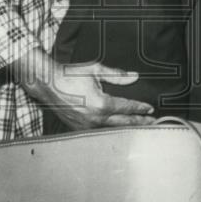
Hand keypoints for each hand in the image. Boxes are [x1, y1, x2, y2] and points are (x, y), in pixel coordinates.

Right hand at [13, 49, 154, 131]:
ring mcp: (87, 126)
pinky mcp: (79, 128)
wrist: (48, 83)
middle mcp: (96, 118)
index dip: (140, 108)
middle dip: (139, 122)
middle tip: (152, 122)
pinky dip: (110, 130)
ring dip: (127, 128)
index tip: (149, 109)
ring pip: (113, 130)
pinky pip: (99, 131)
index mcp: (102, 104)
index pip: (127, 107)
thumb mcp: (95, 70)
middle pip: (124, 122)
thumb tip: (133, 77)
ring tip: (139, 127)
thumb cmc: (69, 75)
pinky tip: (117, 129)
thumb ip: (117, 75)